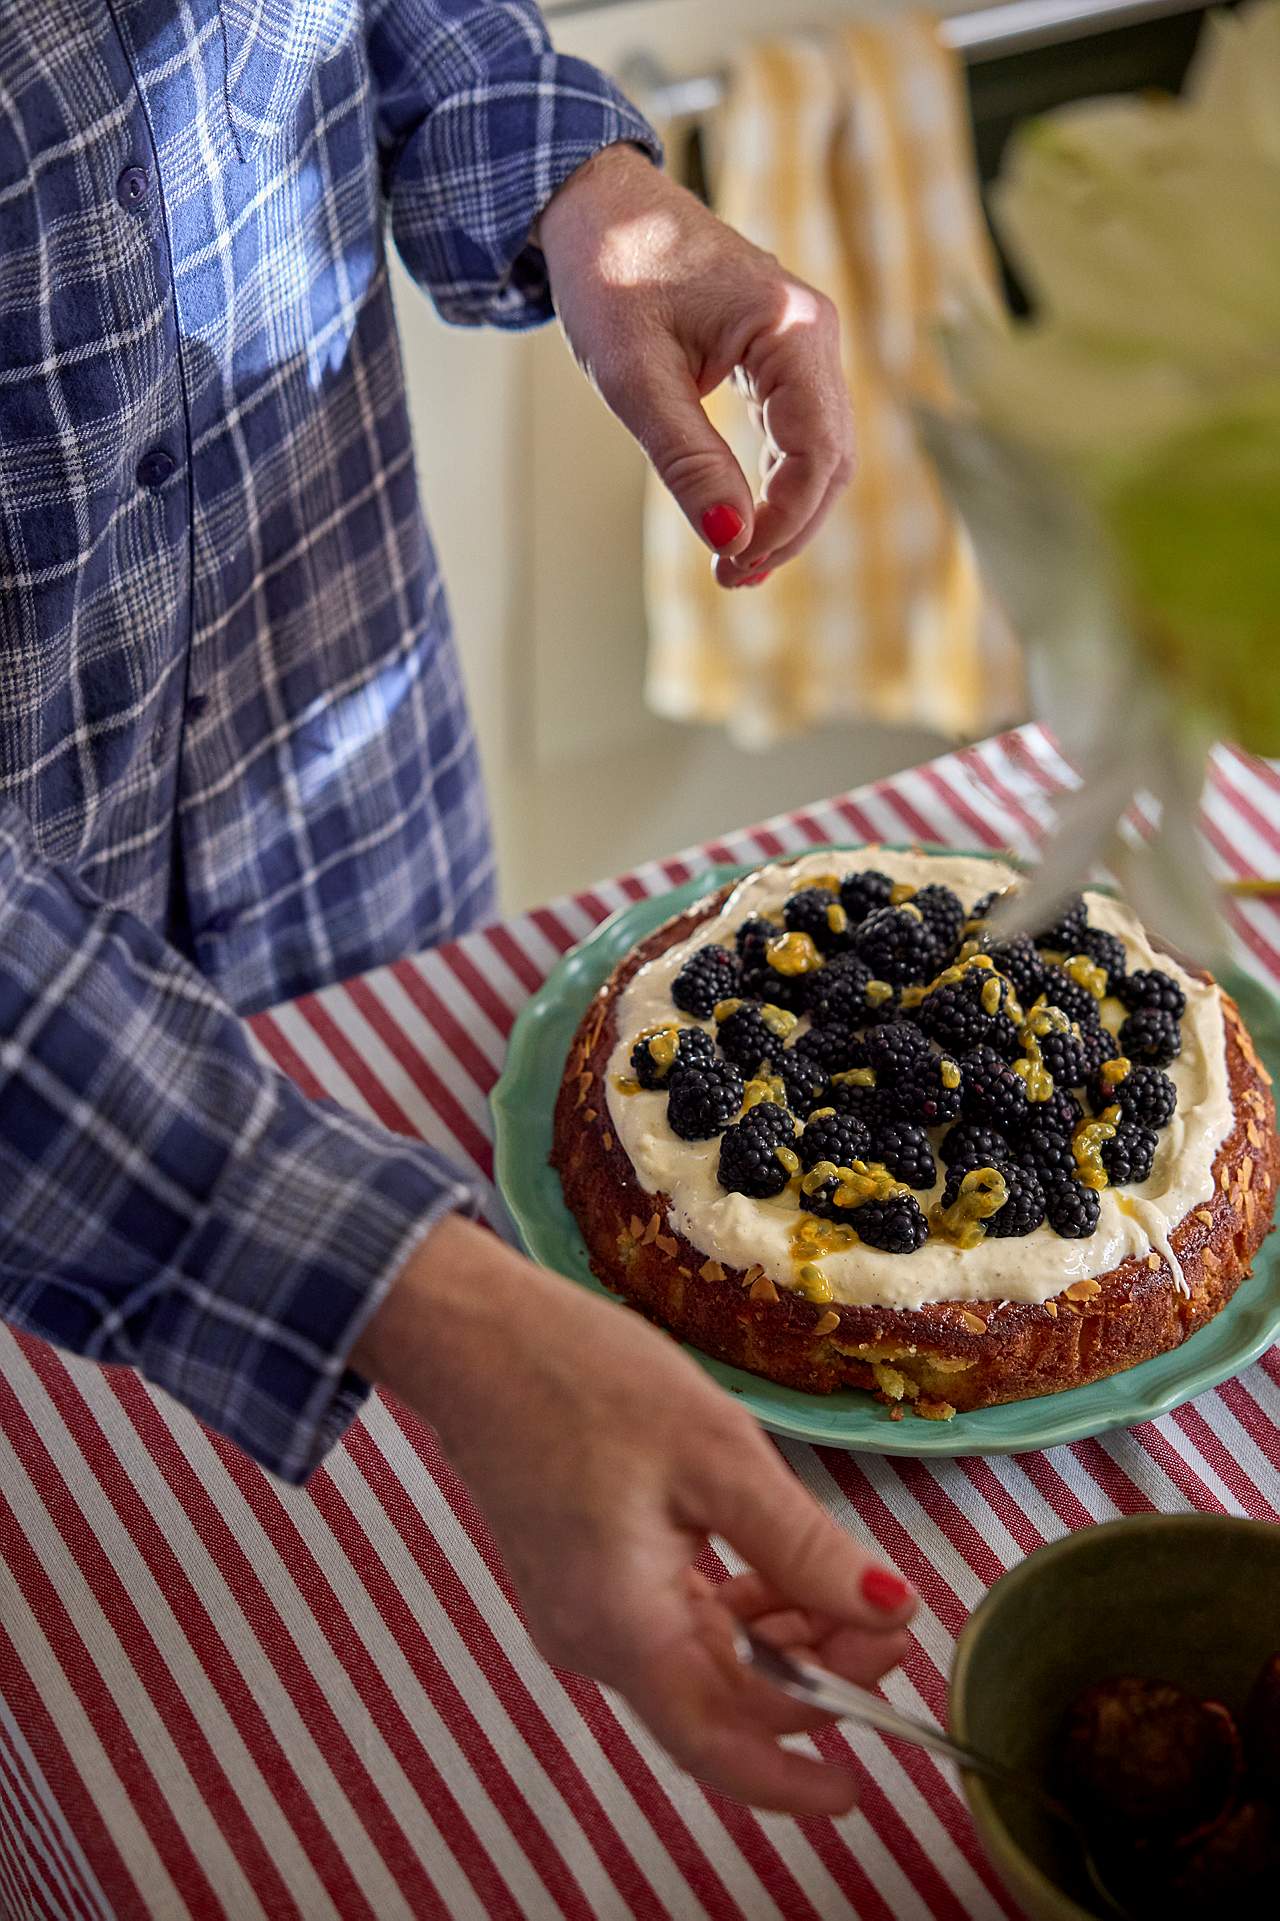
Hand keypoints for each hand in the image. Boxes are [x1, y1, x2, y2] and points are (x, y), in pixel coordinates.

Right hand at [353, 1214, 915, 1813]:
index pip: (725, 1746)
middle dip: (816, 1680)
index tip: (884, 1719)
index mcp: (623, 1629)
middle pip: (722, 1706)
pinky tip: (781, 1572)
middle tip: (888, 1623)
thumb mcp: (717, 1455)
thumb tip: (893, 1608)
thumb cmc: (584, 1380)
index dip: (810, 1759)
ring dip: (782, 1646)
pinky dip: (737, 1613)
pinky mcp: (582, 1581)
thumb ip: (804, 1547)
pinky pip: (672, 1625)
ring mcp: (581, 1615)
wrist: (477, 1334)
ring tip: (847, 1591)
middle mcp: (594, 1643)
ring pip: (703, 1666)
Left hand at [537, 145, 854, 587]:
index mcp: (790, 328)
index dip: (783, 522)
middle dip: (788, 528)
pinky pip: (798, 435)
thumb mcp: (634, 379)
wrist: (598, 206)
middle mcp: (814, 332)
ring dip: (784, 515)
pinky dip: (774, 485)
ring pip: (821, 454)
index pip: (817, 452)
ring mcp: (804, 343)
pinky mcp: (784, 356)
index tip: (731, 561)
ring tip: (733, 563)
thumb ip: (686, 461)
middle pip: (831, 460)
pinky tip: (739, 522)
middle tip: (732, 578)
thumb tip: (730, 539)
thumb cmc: (610, 276)